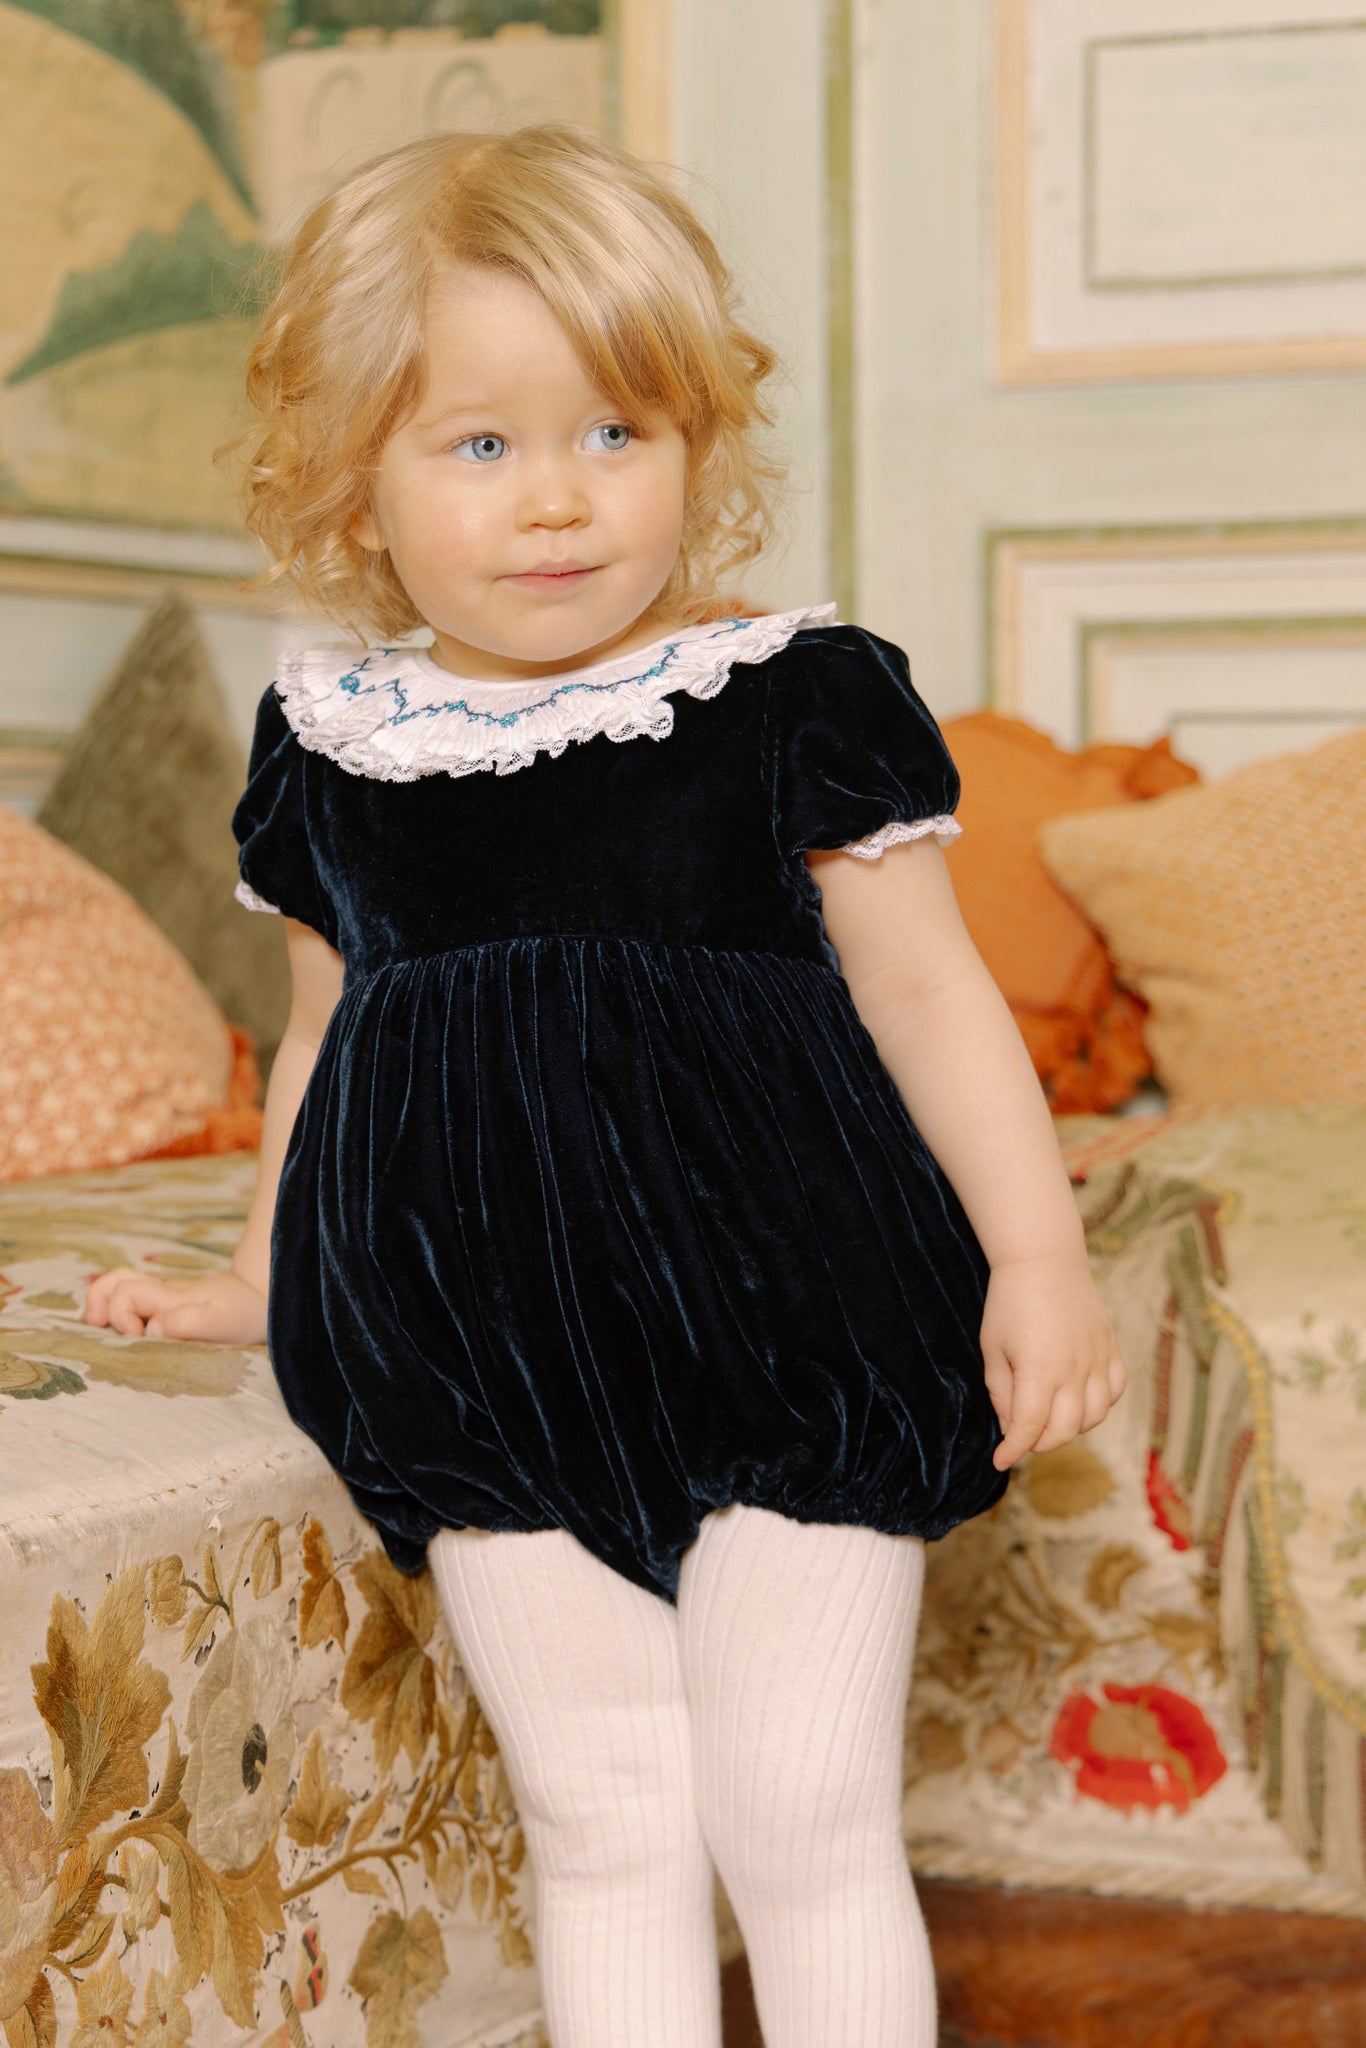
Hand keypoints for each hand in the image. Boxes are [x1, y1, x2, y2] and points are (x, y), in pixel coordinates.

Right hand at [84, 1267, 268, 1346]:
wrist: (267, 1300)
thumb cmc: (246, 1314)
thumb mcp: (224, 1322)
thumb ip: (188, 1323)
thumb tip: (151, 1330)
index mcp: (171, 1297)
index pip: (126, 1293)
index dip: (119, 1314)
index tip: (135, 1337)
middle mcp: (163, 1294)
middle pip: (116, 1282)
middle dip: (99, 1304)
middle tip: (101, 1330)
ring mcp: (166, 1299)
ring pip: (122, 1285)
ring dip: (104, 1304)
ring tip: (100, 1328)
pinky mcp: (171, 1308)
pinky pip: (135, 1300)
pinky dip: (119, 1311)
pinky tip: (124, 1335)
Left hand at [980, 1248, 1126, 1470]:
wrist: (1043, 1258)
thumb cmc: (1009, 1301)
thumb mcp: (992, 1348)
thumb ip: (1001, 1392)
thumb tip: (1011, 1427)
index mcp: (1039, 1369)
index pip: (1029, 1427)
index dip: (1013, 1450)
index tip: (1000, 1459)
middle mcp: (1074, 1368)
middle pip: (1065, 1430)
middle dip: (1040, 1443)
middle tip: (1022, 1437)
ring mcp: (1097, 1357)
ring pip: (1095, 1416)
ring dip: (1071, 1427)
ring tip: (1049, 1418)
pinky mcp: (1111, 1346)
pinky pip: (1116, 1389)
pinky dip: (1100, 1404)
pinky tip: (1080, 1399)